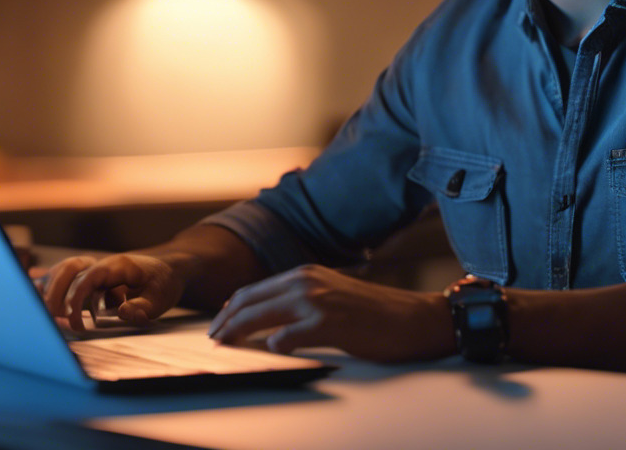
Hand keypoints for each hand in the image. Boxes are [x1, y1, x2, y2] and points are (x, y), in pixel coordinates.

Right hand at [39, 253, 184, 332]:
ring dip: (52, 290)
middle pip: (69, 269)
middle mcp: (102, 263)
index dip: (77, 299)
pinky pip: (65, 275)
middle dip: (56, 294)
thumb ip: (143, 307)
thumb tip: (123, 312)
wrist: (169, 269)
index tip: (76, 323)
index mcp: (118, 265)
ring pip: (64, 270)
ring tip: (49, 314)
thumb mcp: (161, 298)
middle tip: (56, 321)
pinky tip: (35, 288)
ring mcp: (95, 267)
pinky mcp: (91, 275)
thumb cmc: (164, 283)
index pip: (89, 277)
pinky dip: (51, 284)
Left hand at [208, 264, 454, 361]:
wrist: (411, 319)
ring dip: (238, 333)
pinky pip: (286, 337)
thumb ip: (301, 300)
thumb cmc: (374, 312)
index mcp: (306, 273)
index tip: (218, 325)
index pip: (254, 289)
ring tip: (226, 346)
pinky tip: (270, 352)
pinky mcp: (328, 323)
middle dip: (226, 321)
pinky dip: (273, 345)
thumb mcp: (331, 294)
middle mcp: (307, 281)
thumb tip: (267, 322)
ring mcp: (316, 301)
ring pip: (260, 316)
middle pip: (250, 301)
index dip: (231, 309)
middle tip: (214, 339)